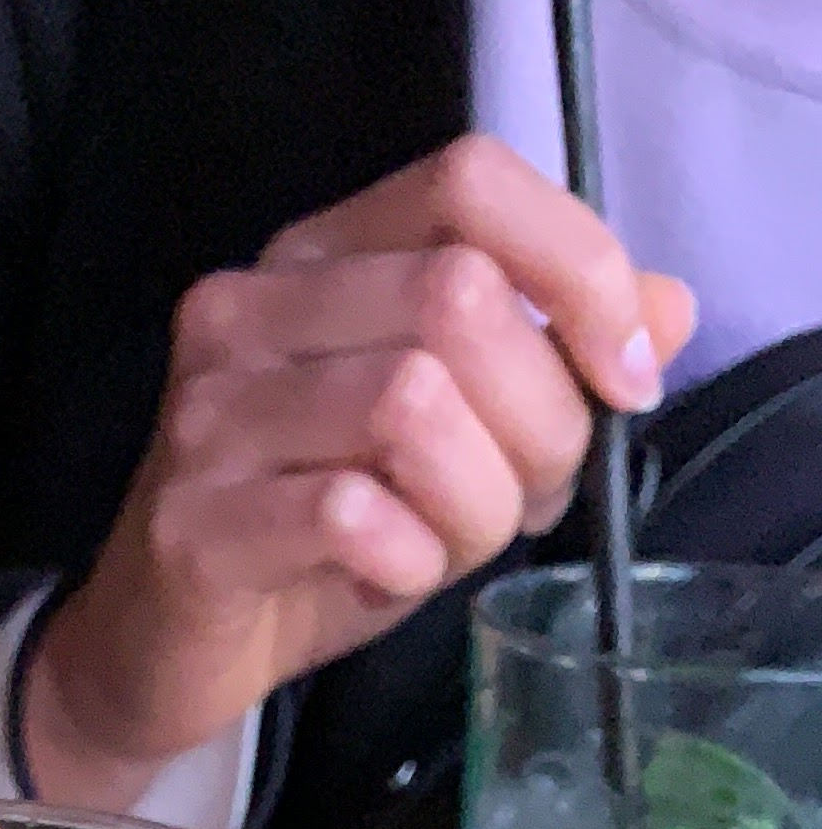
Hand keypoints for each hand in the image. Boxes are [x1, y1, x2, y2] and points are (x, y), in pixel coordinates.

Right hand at [23, 135, 697, 809]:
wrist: (163, 647)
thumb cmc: (315, 534)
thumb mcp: (455, 432)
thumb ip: (549, 356)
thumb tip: (665, 308)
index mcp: (320, 257)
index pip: (469, 181)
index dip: (578, 266)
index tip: (624, 373)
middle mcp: (251, 311)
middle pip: (456, 298)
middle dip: (540, 416)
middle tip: (530, 493)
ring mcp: (210, 414)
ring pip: (411, 405)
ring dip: (477, 498)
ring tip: (454, 541)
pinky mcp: (193, 523)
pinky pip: (349, 514)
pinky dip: (407, 557)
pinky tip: (391, 575)